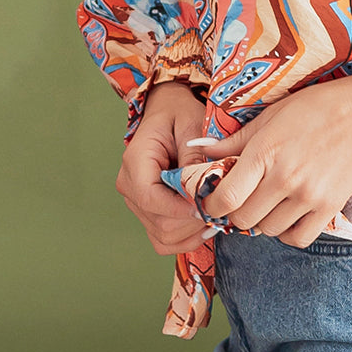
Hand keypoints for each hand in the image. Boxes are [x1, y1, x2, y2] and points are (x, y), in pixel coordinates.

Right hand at [116, 81, 209, 254]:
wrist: (168, 111)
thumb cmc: (179, 113)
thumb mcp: (191, 124)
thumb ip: (194, 155)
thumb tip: (202, 188)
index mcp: (135, 162)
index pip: (151, 198)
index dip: (182, 209)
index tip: (209, 207)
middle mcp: (129, 186)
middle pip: (160, 224)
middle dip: (193, 222)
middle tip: (222, 210)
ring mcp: (136, 202)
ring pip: (163, 237)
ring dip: (192, 233)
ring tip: (216, 218)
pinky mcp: (148, 212)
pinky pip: (163, 239)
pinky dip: (186, 238)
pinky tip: (205, 225)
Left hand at [196, 72, 351, 248]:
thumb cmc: (313, 109)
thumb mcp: (269, 117)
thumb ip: (234, 140)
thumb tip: (200, 149)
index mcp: (265, 152)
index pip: (225, 198)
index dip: (212, 205)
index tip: (213, 201)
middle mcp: (285, 178)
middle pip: (243, 219)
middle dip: (236, 212)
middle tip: (242, 201)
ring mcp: (309, 195)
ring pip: (268, 230)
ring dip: (262, 221)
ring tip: (268, 203)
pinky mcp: (330, 207)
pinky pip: (298, 238)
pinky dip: (288, 233)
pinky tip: (288, 216)